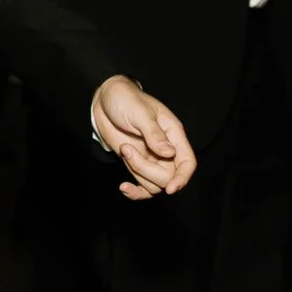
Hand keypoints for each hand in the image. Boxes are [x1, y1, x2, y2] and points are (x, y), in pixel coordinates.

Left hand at [89, 76, 194, 198]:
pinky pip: (142, 187)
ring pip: (154, 184)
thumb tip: (170, 153)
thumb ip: (154, 133)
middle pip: (169, 177)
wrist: (104, 100)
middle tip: (126, 149)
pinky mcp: (136, 164)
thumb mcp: (140, 113)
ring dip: (137, 172)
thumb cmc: (125, 99)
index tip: (170, 188)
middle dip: (147, 170)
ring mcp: (151, 159)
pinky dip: (135, 192)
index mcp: (173, 134)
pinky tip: (124, 187)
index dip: (182, 178)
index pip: (188, 162)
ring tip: (123, 149)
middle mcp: (165, 150)